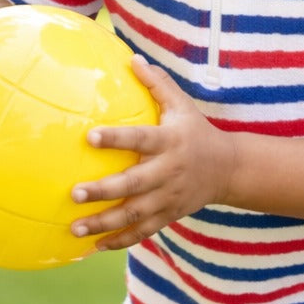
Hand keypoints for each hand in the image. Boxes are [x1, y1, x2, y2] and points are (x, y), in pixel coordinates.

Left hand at [69, 58, 235, 249]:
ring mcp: (169, 198)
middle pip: (134, 184)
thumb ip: (157, 83)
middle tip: (74, 193)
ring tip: (75, 228)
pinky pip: (143, 232)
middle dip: (104, 191)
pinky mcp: (169, 216)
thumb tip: (131, 57)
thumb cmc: (195, 131)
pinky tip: (94, 246)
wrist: (228, 169)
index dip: (116, 139)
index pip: (141, 139)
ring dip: (104, 223)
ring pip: (135, 214)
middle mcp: (169, 172)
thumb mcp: (181, 104)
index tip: (89, 137)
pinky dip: (120, 241)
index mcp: (170, 142)